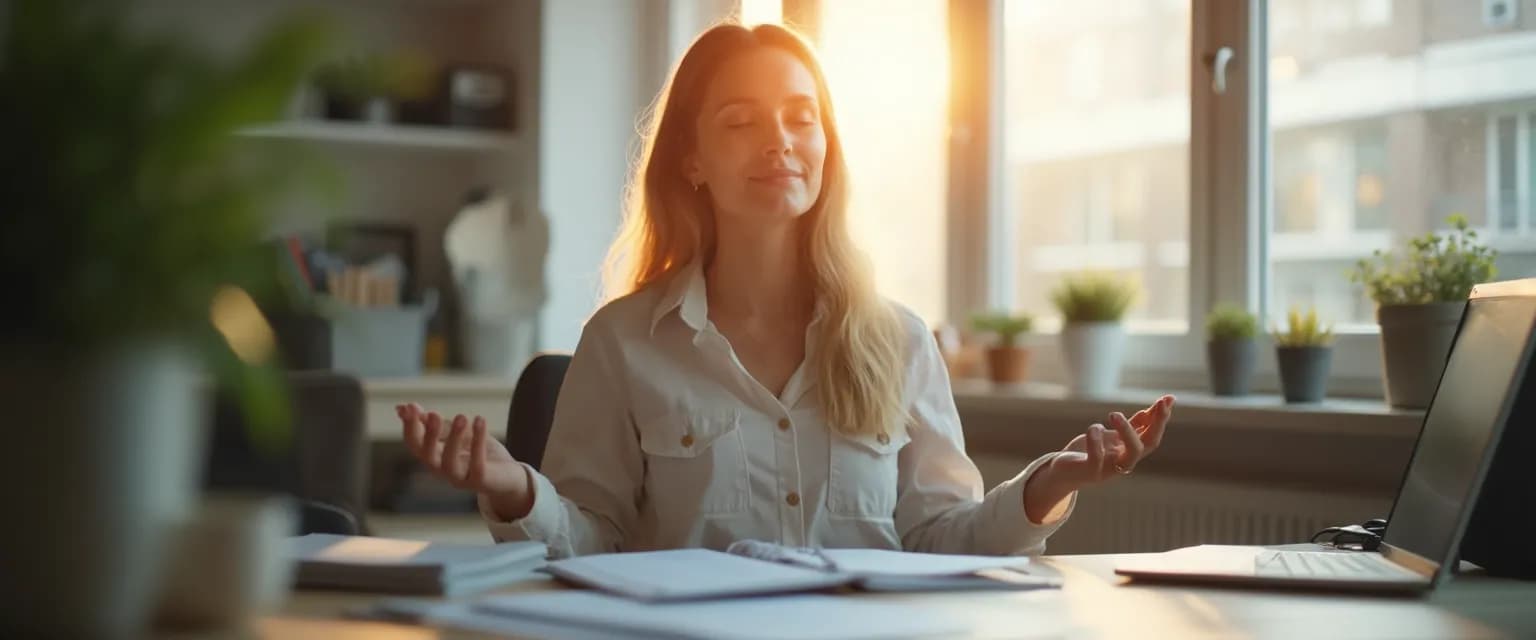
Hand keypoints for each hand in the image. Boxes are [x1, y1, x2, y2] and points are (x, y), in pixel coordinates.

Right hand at [398, 403, 532, 519]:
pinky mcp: (481, 481)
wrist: (508, 475)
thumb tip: (403, 407)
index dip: (410, 426)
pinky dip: (478, 443)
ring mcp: (460, 478)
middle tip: (433, 414)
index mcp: (433, 456)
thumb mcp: (454, 432)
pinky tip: (480, 421)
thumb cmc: (477, 452)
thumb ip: (432, 422)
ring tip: (462, 416)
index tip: (410, 406)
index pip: (414, 443)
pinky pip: (477, 464)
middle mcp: (442, 470)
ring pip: (449, 463)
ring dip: (454, 439)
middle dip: (429, 435)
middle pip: (427, 456)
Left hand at [1022, 395, 1174, 522]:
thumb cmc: (1087, 452)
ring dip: (1128, 432)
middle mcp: (1123, 461)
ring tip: (1114, 414)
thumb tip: (1152, 410)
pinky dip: (1097, 442)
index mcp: (1129, 451)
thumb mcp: (1111, 436)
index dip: (1162, 418)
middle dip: (1157, 424)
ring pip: (1131, 455)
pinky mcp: (1090, 472)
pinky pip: (1098, 459)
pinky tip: (1095, 428)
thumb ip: (1131, 427)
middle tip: (1160, 403)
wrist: (1061, 472)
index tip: (1169, 398)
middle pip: (1149, 445)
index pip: (1153, 436)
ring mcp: (1108, 469)